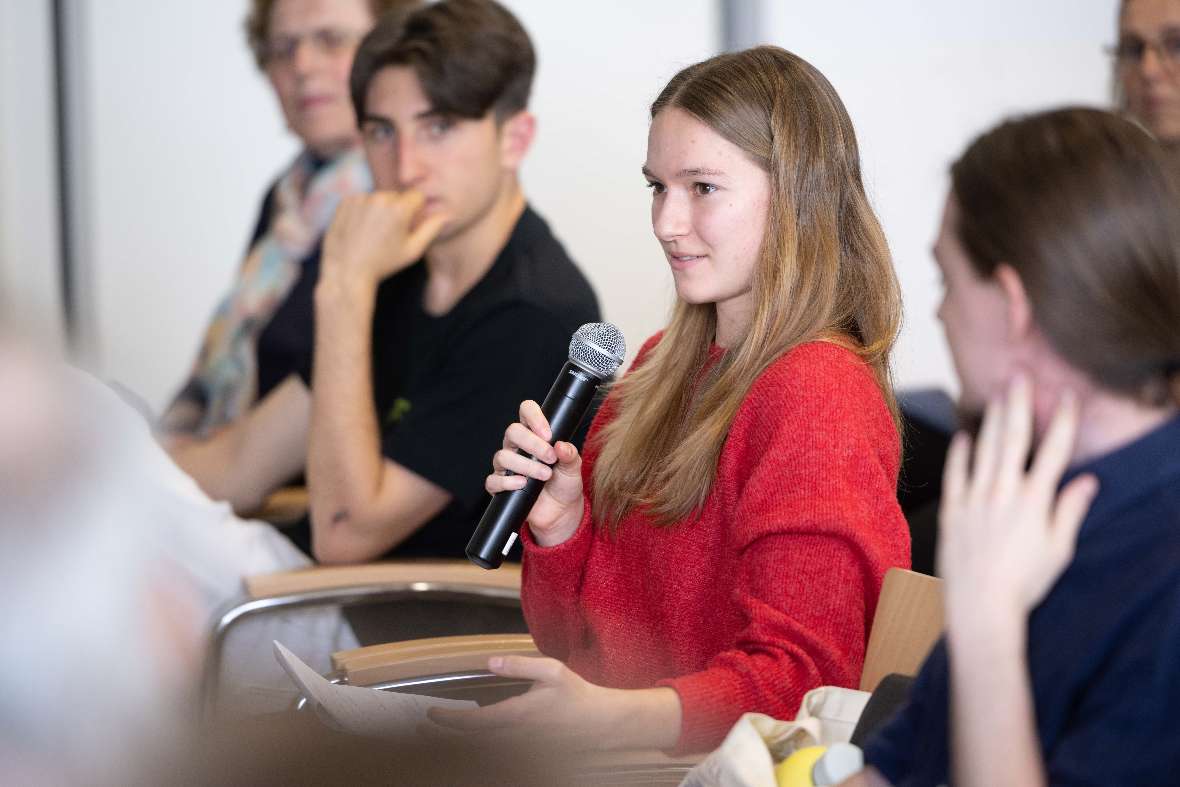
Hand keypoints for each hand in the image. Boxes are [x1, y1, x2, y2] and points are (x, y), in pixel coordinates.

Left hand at [321, 190, 448, 285]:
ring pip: (379, 198)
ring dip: (379, 211)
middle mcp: (380, 198)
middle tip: (388, 235)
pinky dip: (363, 211)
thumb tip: (450, 214)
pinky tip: (360, 231)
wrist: (348, 272)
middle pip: (397, 197)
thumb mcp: (413, 250)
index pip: (417, 196)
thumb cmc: (384, 264)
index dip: (415, 213)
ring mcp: (361, 198)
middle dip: (397, 210)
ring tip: (372, 235)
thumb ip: (432, 228)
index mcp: (399, 208)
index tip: (407, 228)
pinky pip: (362, 201)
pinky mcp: (345, 201)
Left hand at [427, 656, 652, 749]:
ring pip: (482, 748)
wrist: (600, 724)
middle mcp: (514, 736)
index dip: (448, 720)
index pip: (473, 722)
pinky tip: (470, 738)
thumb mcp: (551, 671)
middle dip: (445, 734)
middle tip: (423, 725)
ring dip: (459, 740)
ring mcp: (520, 747)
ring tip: (439, 730)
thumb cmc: (576, 695)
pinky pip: (496, 752)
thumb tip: (490, 663)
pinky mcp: (527, 751)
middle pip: (471, 740)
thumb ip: (520, 665)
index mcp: (516, 715)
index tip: (430, 713)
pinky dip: (479, 745)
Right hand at [485, 400, 583, 546]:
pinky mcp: (501, 486)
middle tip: (550, 457)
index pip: (526, 412)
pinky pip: (493, 480)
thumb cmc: (564, 484)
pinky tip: (523, 484)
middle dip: (532, 444)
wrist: (561, 512)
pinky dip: (507, 482)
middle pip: (512, 431)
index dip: (534, 417)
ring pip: (503, 456)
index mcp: (534, 435)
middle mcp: (517, 447)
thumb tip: (562, 445)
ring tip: (544, 475)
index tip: (548, 434)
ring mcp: (507, 466)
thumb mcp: (573, 468)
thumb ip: (570, 455)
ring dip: (525, 465)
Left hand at [938, 376, 1098, 626]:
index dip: (1062, 420)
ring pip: (984, 449)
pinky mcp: (952, 510)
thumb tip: (1088, 481)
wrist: (981, 606)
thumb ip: (1070, 510)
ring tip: (996, 393)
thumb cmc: (1025, 583)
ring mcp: (974, 499)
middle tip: (1019, 373)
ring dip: (991, 418)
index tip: (1067, 396)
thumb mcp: (1058, 550)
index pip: (1054, 451)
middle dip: (1019, 403)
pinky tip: (963, 436)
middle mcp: (1004, 492)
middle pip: (1013, 437)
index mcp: (1035, 501)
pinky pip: (955, 473)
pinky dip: (959, 453)